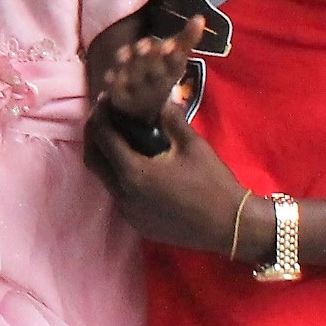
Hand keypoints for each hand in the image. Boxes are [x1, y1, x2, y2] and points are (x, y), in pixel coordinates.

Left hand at [87, 92, 253, 256]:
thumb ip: (171, 119)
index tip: (106, 99)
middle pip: (93, 159)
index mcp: (134, 173)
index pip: (103, 138)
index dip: (101, 115)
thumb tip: (159, 99)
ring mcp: (128, 213)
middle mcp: (124, 195)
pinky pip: (117, 195)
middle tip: (104, 116)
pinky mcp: (137, 224)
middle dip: (94, 134)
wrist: (232, 226)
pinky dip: (117, 176)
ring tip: (118, 136)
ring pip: (103, 179)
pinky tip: (134, 164)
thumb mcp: (193, 145)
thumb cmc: (214, 184)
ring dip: (105, 156)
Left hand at [98, 15, 204, 123]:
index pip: (176, 66)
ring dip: (130, 67)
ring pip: (136, 80)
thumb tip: (200, 17)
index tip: (170, 45)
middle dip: (151, 59)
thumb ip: (186, 38)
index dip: (173, 57)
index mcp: (173, 73)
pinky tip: (110, 75)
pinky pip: (118, 92)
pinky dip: (115, 84)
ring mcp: (140, 94)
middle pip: (156, 73)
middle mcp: (159, 85)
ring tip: (124, 53)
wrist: (144, 108)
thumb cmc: (161, 72)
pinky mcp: (123, 100)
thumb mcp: (175, 57)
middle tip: (144, 44)